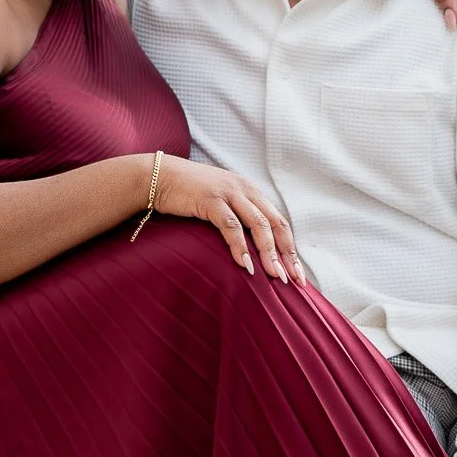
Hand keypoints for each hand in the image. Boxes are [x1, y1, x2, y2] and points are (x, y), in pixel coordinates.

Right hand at [152, 154, 305, 284]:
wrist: (158, 177)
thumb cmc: (188, 196)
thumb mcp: (220, 205)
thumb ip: (237, 220)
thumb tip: (251, 250)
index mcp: (251, 192)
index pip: (279, 222)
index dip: (290, 248)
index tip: (297, 273)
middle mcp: (245, 190)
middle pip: (275, 224)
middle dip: (286, 254)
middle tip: (294, 279)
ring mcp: (229, 193)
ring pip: (258, 225)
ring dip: (268, 253)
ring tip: (275, 277)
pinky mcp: (211, 199)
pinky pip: (231, 226)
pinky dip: (240, 247)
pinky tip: (246, 266)